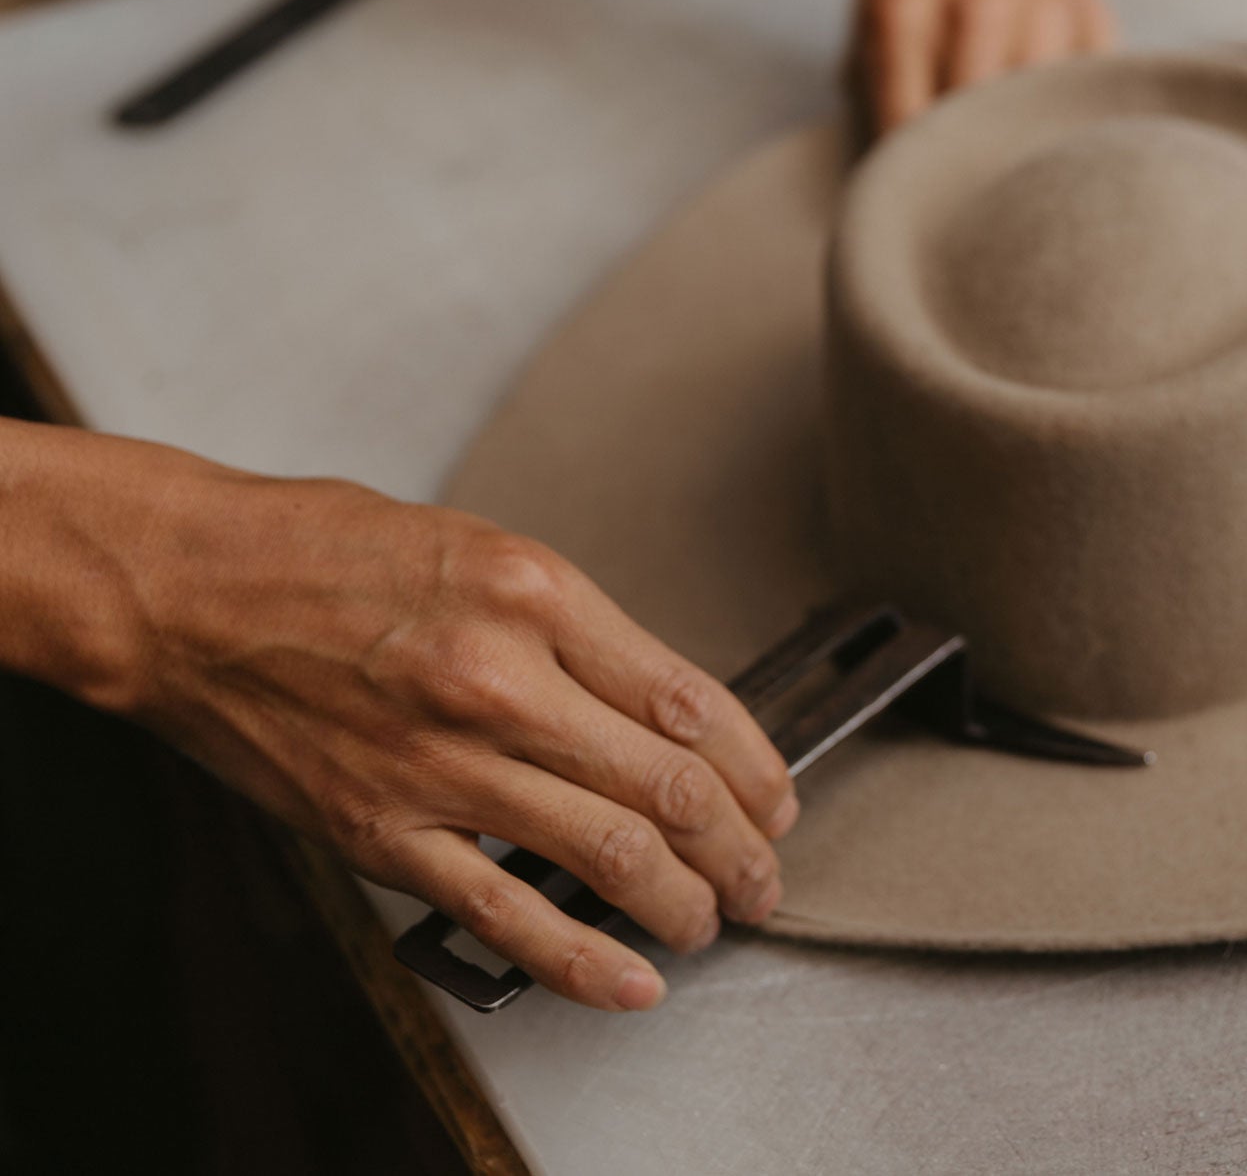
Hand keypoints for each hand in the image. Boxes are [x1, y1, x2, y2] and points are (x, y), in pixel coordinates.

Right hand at [56, 438, 795, 1011]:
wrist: (186, 590)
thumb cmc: (324, 554)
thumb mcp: (484, 551)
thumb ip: (577, 631)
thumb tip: (665, 711)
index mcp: (537, 596)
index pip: (690, 701)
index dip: (755, 766)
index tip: (774, 797)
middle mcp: (500, 679)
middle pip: (668, 787)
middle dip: (739, 848)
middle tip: (763, 875)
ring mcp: (440, 763)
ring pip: (608, 854)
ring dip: (683, 903)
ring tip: (710, 922)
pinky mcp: (383, 832)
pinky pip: (503, 913)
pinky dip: (582, 960)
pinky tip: (632, 981)